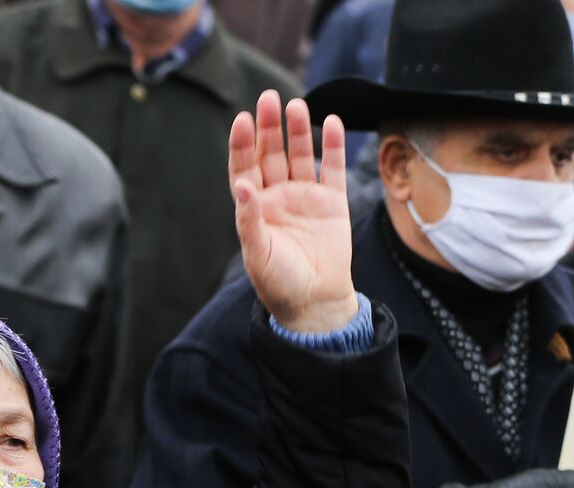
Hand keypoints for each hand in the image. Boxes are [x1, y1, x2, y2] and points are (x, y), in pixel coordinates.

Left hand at [231, 91, 356, 332]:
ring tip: (297, 106)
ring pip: (299, 155)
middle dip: (269, 127)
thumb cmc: (279, 282)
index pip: (244, 168)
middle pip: (270, 154)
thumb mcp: (259, 253)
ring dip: (297, 131)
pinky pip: (331, 168)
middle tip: (268, 98)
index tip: (241, 120)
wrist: (316, 302)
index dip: (242, 145)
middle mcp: (277, 196)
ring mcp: (305, 196)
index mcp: (254, 208)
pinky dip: (332, 146)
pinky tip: (330, 122)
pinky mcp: (332, 201)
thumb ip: (249, 220)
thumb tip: (242, 186)